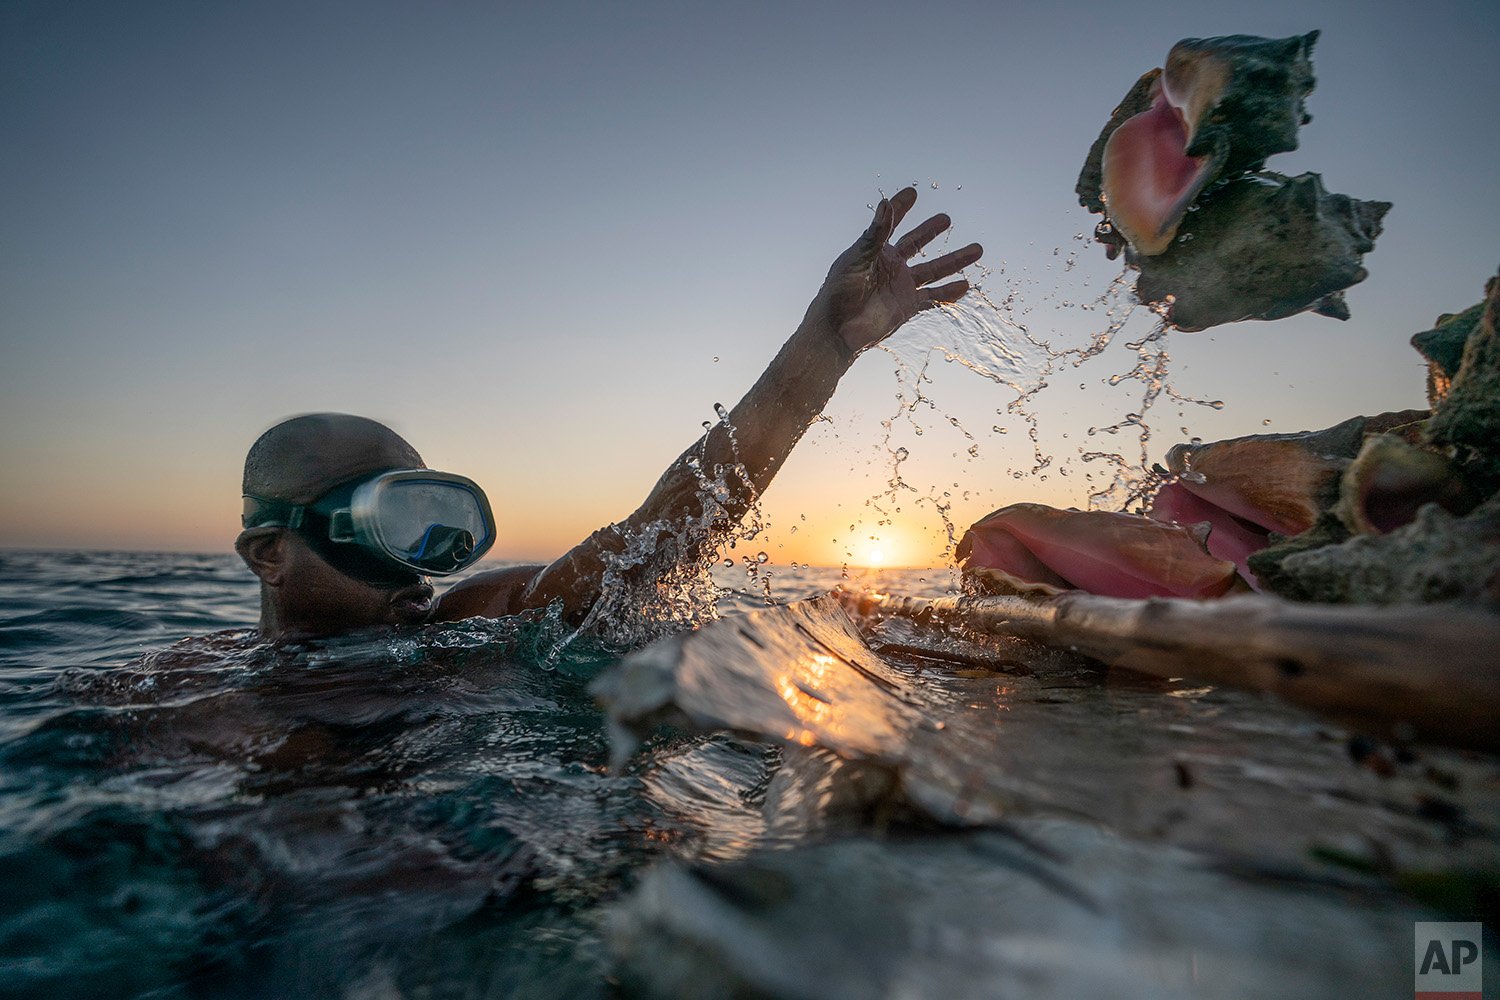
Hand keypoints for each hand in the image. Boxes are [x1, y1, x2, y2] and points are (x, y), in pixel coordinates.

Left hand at [811, 187, 982, 354]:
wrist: (838, 331)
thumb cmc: (839, 292)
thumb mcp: (858, 258)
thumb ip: (876, 233)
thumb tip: (888, 203)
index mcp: (876, 251)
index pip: (892, 224)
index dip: (902, 208)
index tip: (912, 193)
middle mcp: (891, 266)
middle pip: (917, 244)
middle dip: (931, 231)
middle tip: (946, 219)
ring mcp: (901, 286)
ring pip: (934, 269)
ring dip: (955, 260)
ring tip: (977, 249)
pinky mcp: (907, 306)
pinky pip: (933, 298)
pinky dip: (949, 293)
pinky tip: (965, 286)